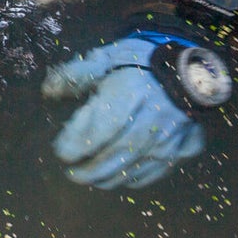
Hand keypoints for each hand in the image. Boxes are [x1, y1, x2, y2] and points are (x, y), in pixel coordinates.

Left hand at [42, 35, 204, 188]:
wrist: (190, 69)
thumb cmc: (142, 61)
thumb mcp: (107, 57)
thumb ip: (77, 74)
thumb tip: (48, 92)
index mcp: (131, 92)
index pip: (101, 126)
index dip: (79, 142)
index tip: (61, 152)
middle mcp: (152, 119)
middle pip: (116, 153)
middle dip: (90, 169)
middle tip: (72, 173)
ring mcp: (169, 137)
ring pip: (134, 168)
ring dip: (108, 178)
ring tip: (90, 179)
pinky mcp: (181, 148)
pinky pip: (154, 172)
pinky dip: (133, 179)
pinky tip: (119, 177)